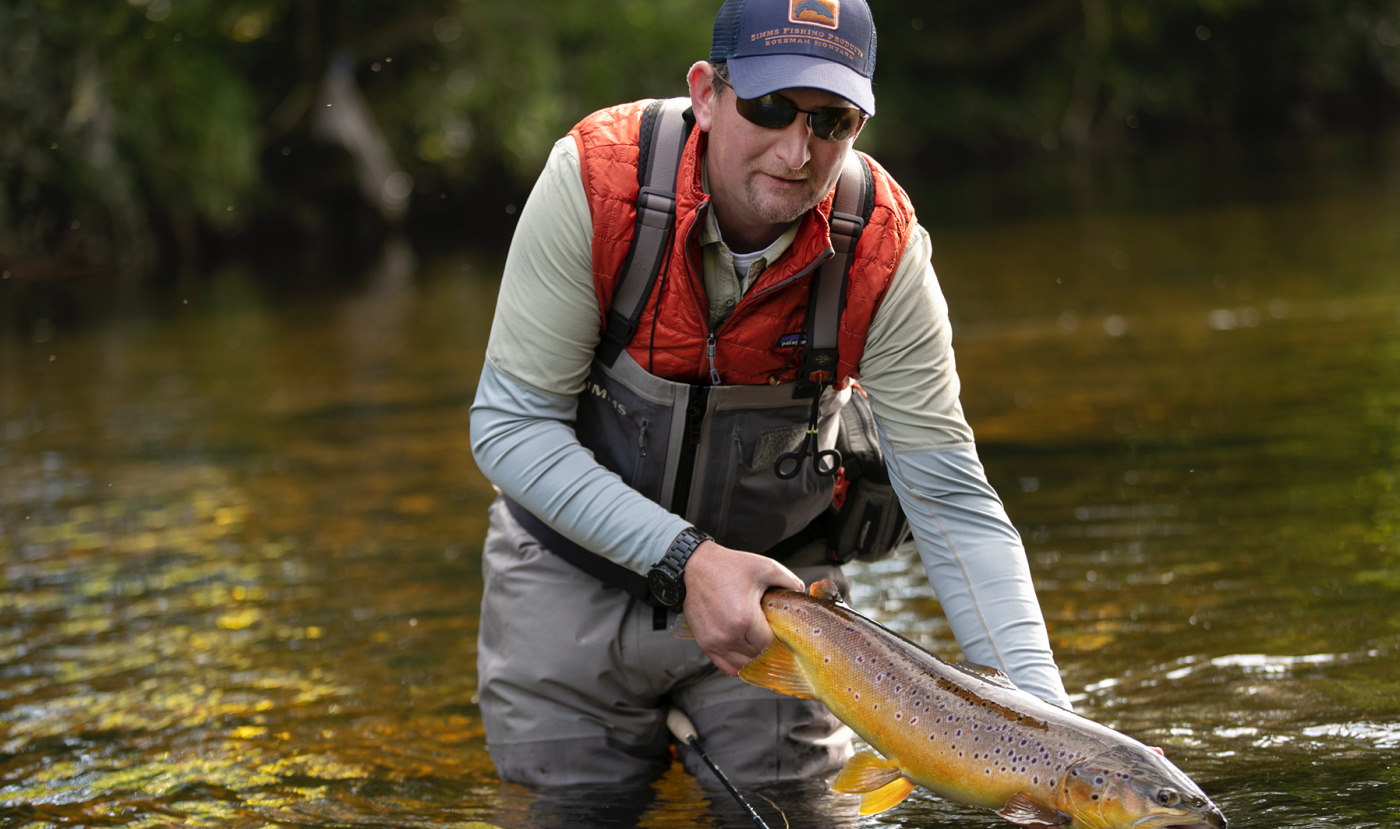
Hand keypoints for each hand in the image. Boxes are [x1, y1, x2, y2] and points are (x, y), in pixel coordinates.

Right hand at [680, 541, 803, 675]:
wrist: (694, 566)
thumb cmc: (727, 566)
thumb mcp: (765, 567)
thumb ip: (789, 581)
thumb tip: (802, 594)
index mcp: (745, 618)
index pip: (771, 645)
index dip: (783, 643)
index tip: (789, 637)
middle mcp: (728, 635)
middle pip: (759, 658)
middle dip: (772, 651)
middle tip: (779, 642)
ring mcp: (715, 642)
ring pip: (744, 666)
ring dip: (756, 660)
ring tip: (764, 649)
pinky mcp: (705, 644)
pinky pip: (727, 667)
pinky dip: (740, 666)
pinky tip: (749, 656)